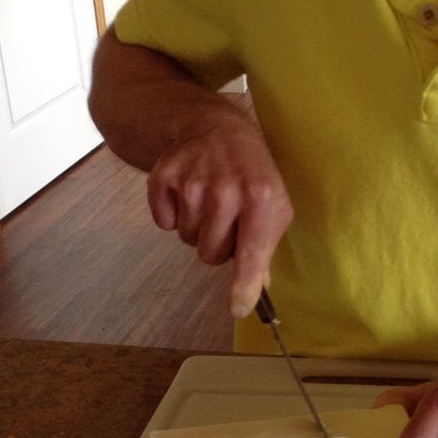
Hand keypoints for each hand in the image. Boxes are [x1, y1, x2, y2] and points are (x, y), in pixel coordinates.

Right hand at [146, 118, 292, 317]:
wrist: (216, 128)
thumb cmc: (252, 173)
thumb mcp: (274, 204)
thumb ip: (266, 246)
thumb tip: (257, 288)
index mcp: (261, 198)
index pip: (250, 254)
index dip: (244, 285)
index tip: (238, 308)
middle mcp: (225, 191)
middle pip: (210, 255)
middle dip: (218, 245)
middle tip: (227, 218)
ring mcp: (191, 183)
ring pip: (187, 240)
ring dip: (197, 229)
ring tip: (209, 202)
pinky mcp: (163, 177)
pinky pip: (164, 224)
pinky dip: (172, 215)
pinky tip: (187, 194)